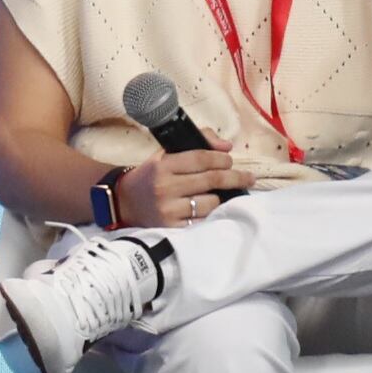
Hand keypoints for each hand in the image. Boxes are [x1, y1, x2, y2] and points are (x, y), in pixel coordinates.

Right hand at [114, 146, 247, 228]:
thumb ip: (197, 144)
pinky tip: (210, 210)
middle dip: (235, 177)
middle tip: (249, 178)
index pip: (202, 158)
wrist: (122, 202)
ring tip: (216, 195)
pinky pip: (203, 221)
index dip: (222, 158)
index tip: (230, 160)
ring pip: (211, 202)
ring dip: (219, 198)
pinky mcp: (172, 228)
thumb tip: (227, 146)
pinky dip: (210, 214)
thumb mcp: (165, 155)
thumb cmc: (149, 176)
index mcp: (162, 166)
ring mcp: (169, 209)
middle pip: (212, 179)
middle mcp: (165, 187)